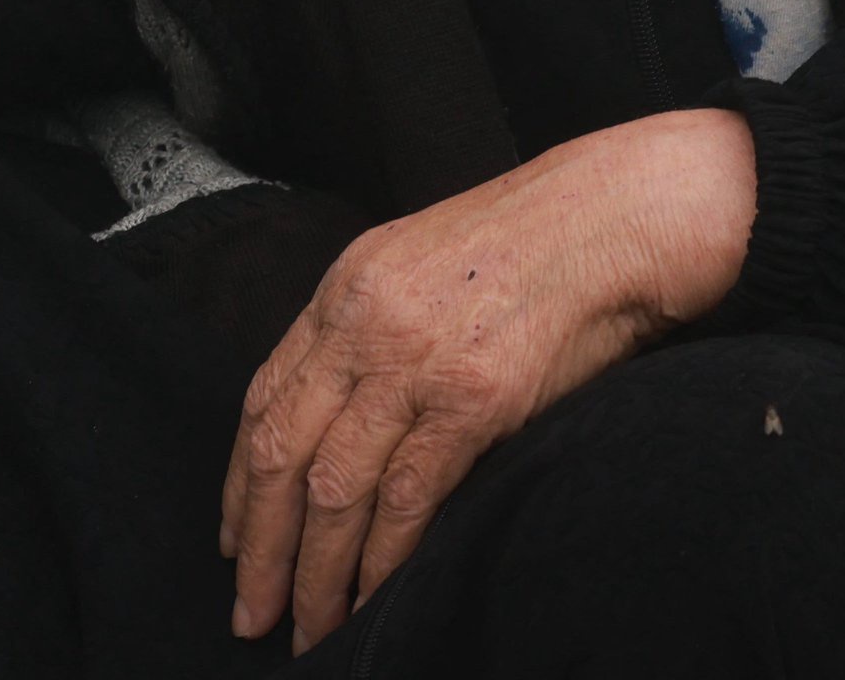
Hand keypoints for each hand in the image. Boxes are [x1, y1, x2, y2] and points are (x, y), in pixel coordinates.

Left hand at [219, 109, 756, 652]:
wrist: (609, 218)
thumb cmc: (526, 240)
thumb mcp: (416, 260)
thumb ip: (369, 327)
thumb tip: (338, 412)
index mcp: (344, 290)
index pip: (264, 399)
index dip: (241, 482)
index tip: (235, 538)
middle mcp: (365, 328)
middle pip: (282, 454)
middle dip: (260, 547)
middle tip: (251, 612)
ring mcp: (415, 366)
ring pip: (336, 489)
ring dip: (315, 571)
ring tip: (308, 627)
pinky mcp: (473, 402)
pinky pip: (408, 498)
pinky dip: (383, 559)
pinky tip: (371, 598)